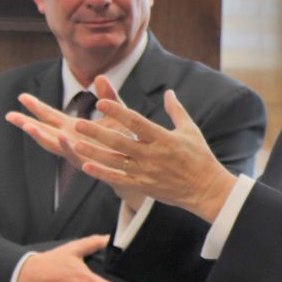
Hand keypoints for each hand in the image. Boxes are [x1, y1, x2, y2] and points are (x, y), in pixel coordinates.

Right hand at [6, 77, 146, 210]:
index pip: (49, 116)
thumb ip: (108, 96)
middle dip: (27, 123)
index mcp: (73, 127)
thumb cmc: (125, 138)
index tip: (21, 97)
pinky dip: (67, 147)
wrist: (137, 162)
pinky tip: (61, 137)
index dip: (36, 107)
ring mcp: (77, 153)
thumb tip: (100, 77)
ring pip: (54, 145)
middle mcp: (71, 140)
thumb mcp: (117, 111)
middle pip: (44, 131)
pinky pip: (75, 155)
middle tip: (10, 115)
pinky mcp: (88, 163)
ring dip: (41, 136)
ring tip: (28, 126)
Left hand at [69, 80, 237, 221]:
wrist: (206, 189)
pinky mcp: (144, 186)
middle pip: (120, 141)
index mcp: (163, 138)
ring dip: (94, 153)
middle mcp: (152, 155)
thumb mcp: (190, 130)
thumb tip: (169, 92)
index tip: (100, 102)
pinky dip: (102, 174)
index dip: (117, 112)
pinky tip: (86, 166)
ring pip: (115, 161)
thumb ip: (176, 110)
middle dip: (97, 132)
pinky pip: (119, 179)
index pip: (136, 122)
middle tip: (78, 123)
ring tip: (75, 144)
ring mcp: (146, 172)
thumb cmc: (199, 157)